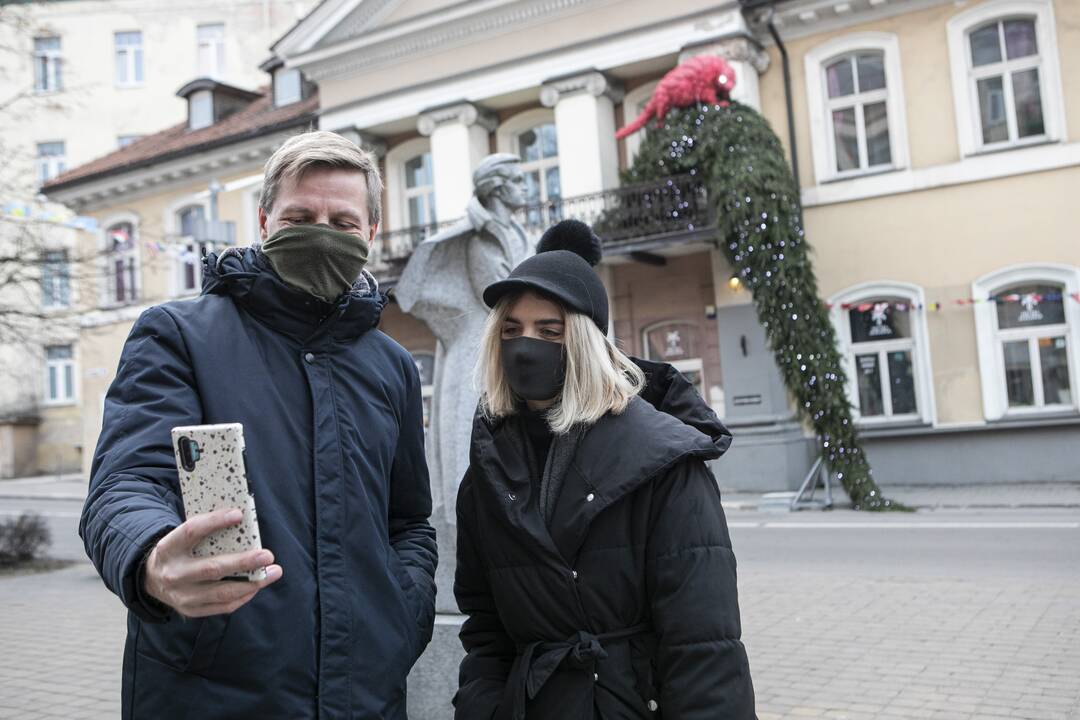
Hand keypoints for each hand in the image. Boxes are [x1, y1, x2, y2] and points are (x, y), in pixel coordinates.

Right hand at [143, 508, 282, 617]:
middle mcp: (173, 574)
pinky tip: (257, 585)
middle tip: (268, 555)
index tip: (239, 514)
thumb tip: (243, 521)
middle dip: (243, 562)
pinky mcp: (191, 611)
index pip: (191, 531)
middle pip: (212, 568)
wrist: (152, 579)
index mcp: (169, 548)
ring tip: (274, 572)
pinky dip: (244, 596)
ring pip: (222, 592)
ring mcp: (182, 596)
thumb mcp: (182, 537)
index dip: (214, 521)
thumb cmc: (179, 551)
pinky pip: (223, 607)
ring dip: (252, 583)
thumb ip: (205, 531)